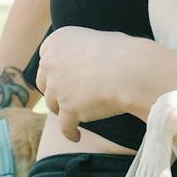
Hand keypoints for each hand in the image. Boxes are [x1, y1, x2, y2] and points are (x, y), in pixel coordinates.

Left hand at [35, 27, 154, 140]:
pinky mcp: (68, 108)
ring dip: (62, 111)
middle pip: (44, 82)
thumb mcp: (97, 40)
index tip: (58, 75)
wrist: (133, 71)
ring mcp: (58, 86)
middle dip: (53, 90)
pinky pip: (65, 126)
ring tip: (73, 117)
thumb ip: (82, 51)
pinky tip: (76, 136)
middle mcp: (52, 62)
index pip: (46, 55)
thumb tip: (84, 64)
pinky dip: (70, 132)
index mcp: (59, 40)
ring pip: (53, 105)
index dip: (53, 68)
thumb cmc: (124, 52)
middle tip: (64, 97)